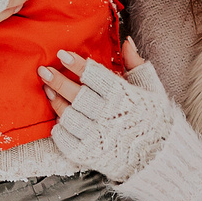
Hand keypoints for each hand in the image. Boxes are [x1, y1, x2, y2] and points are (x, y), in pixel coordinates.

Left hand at [38, 42, 173, 182]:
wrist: (157, 158)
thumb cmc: (154, 120)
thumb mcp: (151, 89)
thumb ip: (136, 65)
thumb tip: (126, 42)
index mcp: (125, 97)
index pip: (95, 76)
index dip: (77, 63)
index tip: (63, 54)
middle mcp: (109, 117)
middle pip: (76, 95)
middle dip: (57, 80)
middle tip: (44, 70)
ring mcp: (98, 138)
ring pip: (68, 116)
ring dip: (56, 102)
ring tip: (48, 90)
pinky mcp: (89, 155)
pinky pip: (65, 140)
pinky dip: (59, 128)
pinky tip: (59, 118)